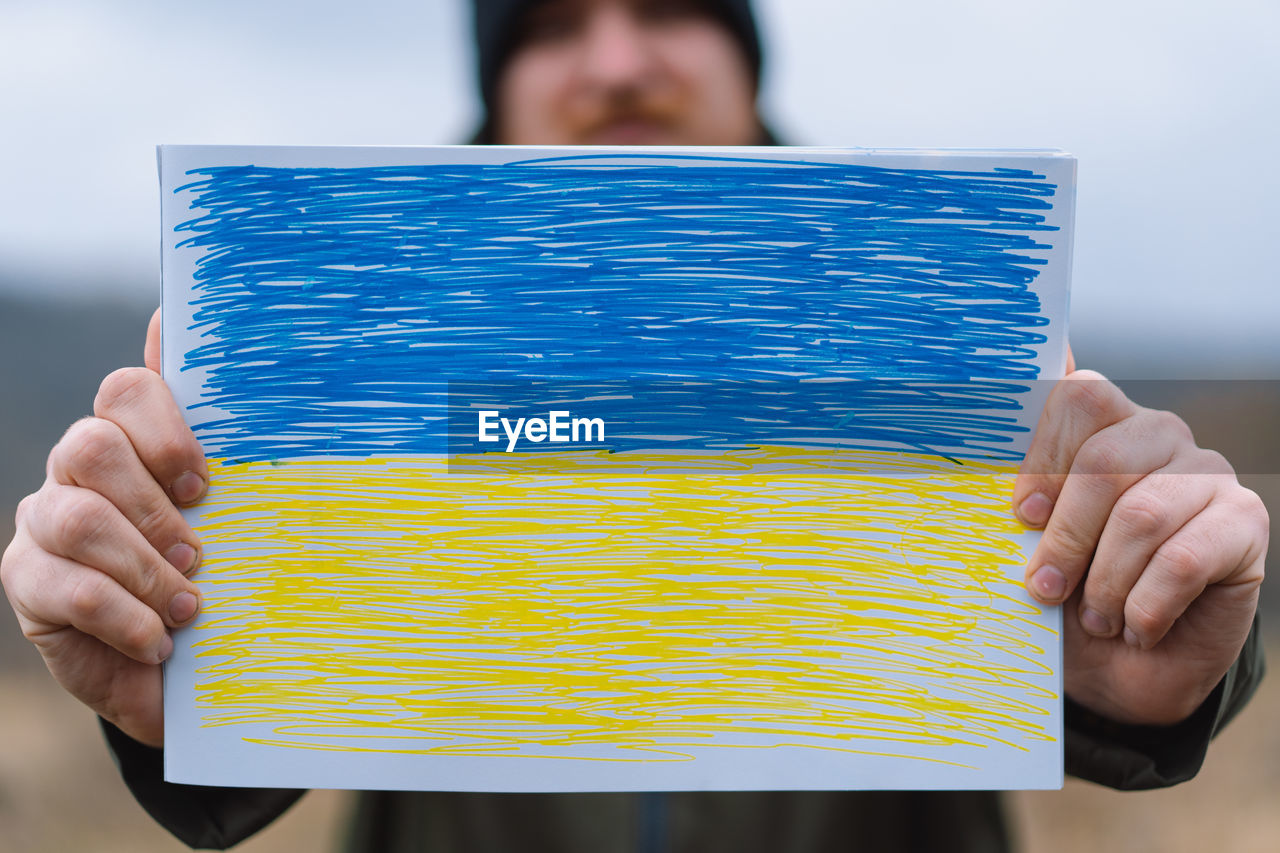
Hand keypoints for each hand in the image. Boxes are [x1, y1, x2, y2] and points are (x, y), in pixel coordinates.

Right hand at [0, 309, 205, 746]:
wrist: (179, 665)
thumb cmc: (216, 577)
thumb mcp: (240, 518)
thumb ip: (238, 454)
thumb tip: (218, 353)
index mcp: (134, 438)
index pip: (129, 391)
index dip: (166, 430)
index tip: (204, 485)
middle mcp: (79, 467)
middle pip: (93, 446)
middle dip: (153, 506)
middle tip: (197, 554)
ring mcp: (45, 519)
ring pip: (80, 519)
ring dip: (145, 568)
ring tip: (187, 606)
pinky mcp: (27, 579)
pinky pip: (70, 588)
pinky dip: (126, 617)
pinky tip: (158, 640)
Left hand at [1015, 369, 1267, 725]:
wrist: (1124, 670)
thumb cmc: (1070, 597)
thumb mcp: (1030, 548)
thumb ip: (1019, 504)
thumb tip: (990, 477)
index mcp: (1104, 426)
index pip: (1080, 397)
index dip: (1045, 455)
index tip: (1023, 515)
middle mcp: (1160, 435)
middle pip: (1104, 460)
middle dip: (1066, 536)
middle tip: (1046, 587)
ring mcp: (1208, 473)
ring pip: (1141, 515)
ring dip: (1106, 581)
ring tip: (1096, 617)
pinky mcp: (1244, 522)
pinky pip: (1183, 560)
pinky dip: (1146, 607)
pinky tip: (1137, 628)